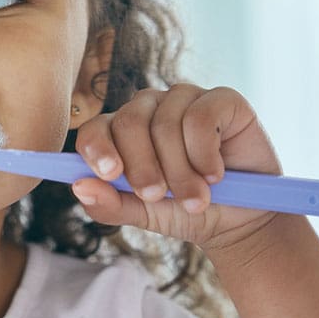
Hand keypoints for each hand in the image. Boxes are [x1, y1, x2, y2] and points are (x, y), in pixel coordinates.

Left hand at [70, 85, 283, 252]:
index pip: (95, 128)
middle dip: (143, 167)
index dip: (99, 149)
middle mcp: (149, 107)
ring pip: (166, 124)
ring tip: (195, 198)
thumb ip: (109, 204)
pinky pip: (200, 119)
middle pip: (129, 123)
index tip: (111, 175)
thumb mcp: (143, 214)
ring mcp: (185, 99)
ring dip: (180, 171)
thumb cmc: (184, 211)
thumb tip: (79, 186)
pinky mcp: (221, 99)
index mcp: (121, 131)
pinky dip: (205, 154)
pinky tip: (215, 174)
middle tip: (159, 196)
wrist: (239, 219)